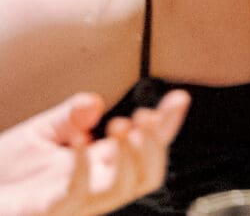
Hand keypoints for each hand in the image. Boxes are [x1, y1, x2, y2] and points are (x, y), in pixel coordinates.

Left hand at [0, 89, 188, 215]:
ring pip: (122, 190)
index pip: (146, 149)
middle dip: (155, 144)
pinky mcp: (47, 211)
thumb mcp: (42, 131)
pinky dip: (82, 167)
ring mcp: (73, 202)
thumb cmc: (6, 171)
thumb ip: (70, 115)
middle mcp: (94, 186)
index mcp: (99, 166)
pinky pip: (75, 196)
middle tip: (144, 116)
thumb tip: (94, 102)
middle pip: (147, 176)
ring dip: (129, 157)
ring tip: (120, 124)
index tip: (177, 99)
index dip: (167, 126)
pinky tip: (78, 142)